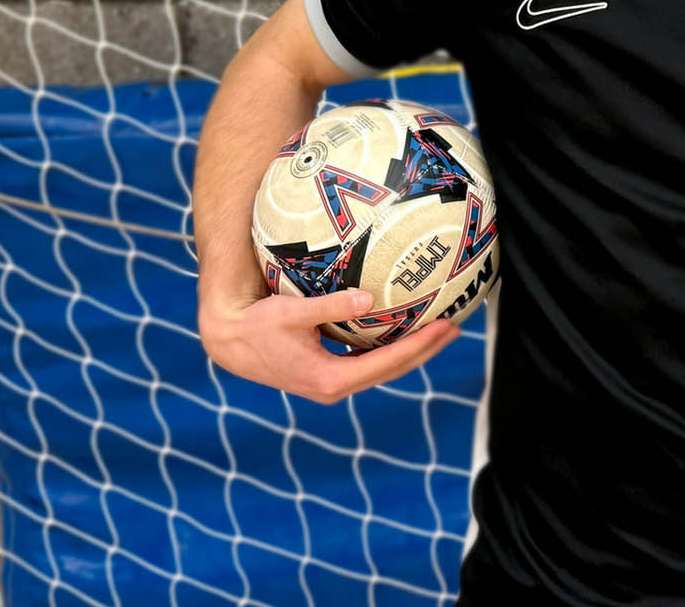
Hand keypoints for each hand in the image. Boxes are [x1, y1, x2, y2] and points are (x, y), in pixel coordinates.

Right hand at [199, 289, 458, 404]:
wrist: (229, 342)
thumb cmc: (257, 325)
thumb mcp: (290, 313)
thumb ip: (329, 307)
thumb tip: (367, 298)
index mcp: (330, 379)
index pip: (387, 362)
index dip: (420, 346)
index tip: (445, 327)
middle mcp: (335, 387)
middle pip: (393, 369)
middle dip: (426, 349)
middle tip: (455, 327)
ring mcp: (332, 382)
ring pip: (382, 367)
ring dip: (412, 350)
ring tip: (440, 329)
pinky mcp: (328, 373)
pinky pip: (368, 361)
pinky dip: (390, 348)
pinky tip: (405, 330)